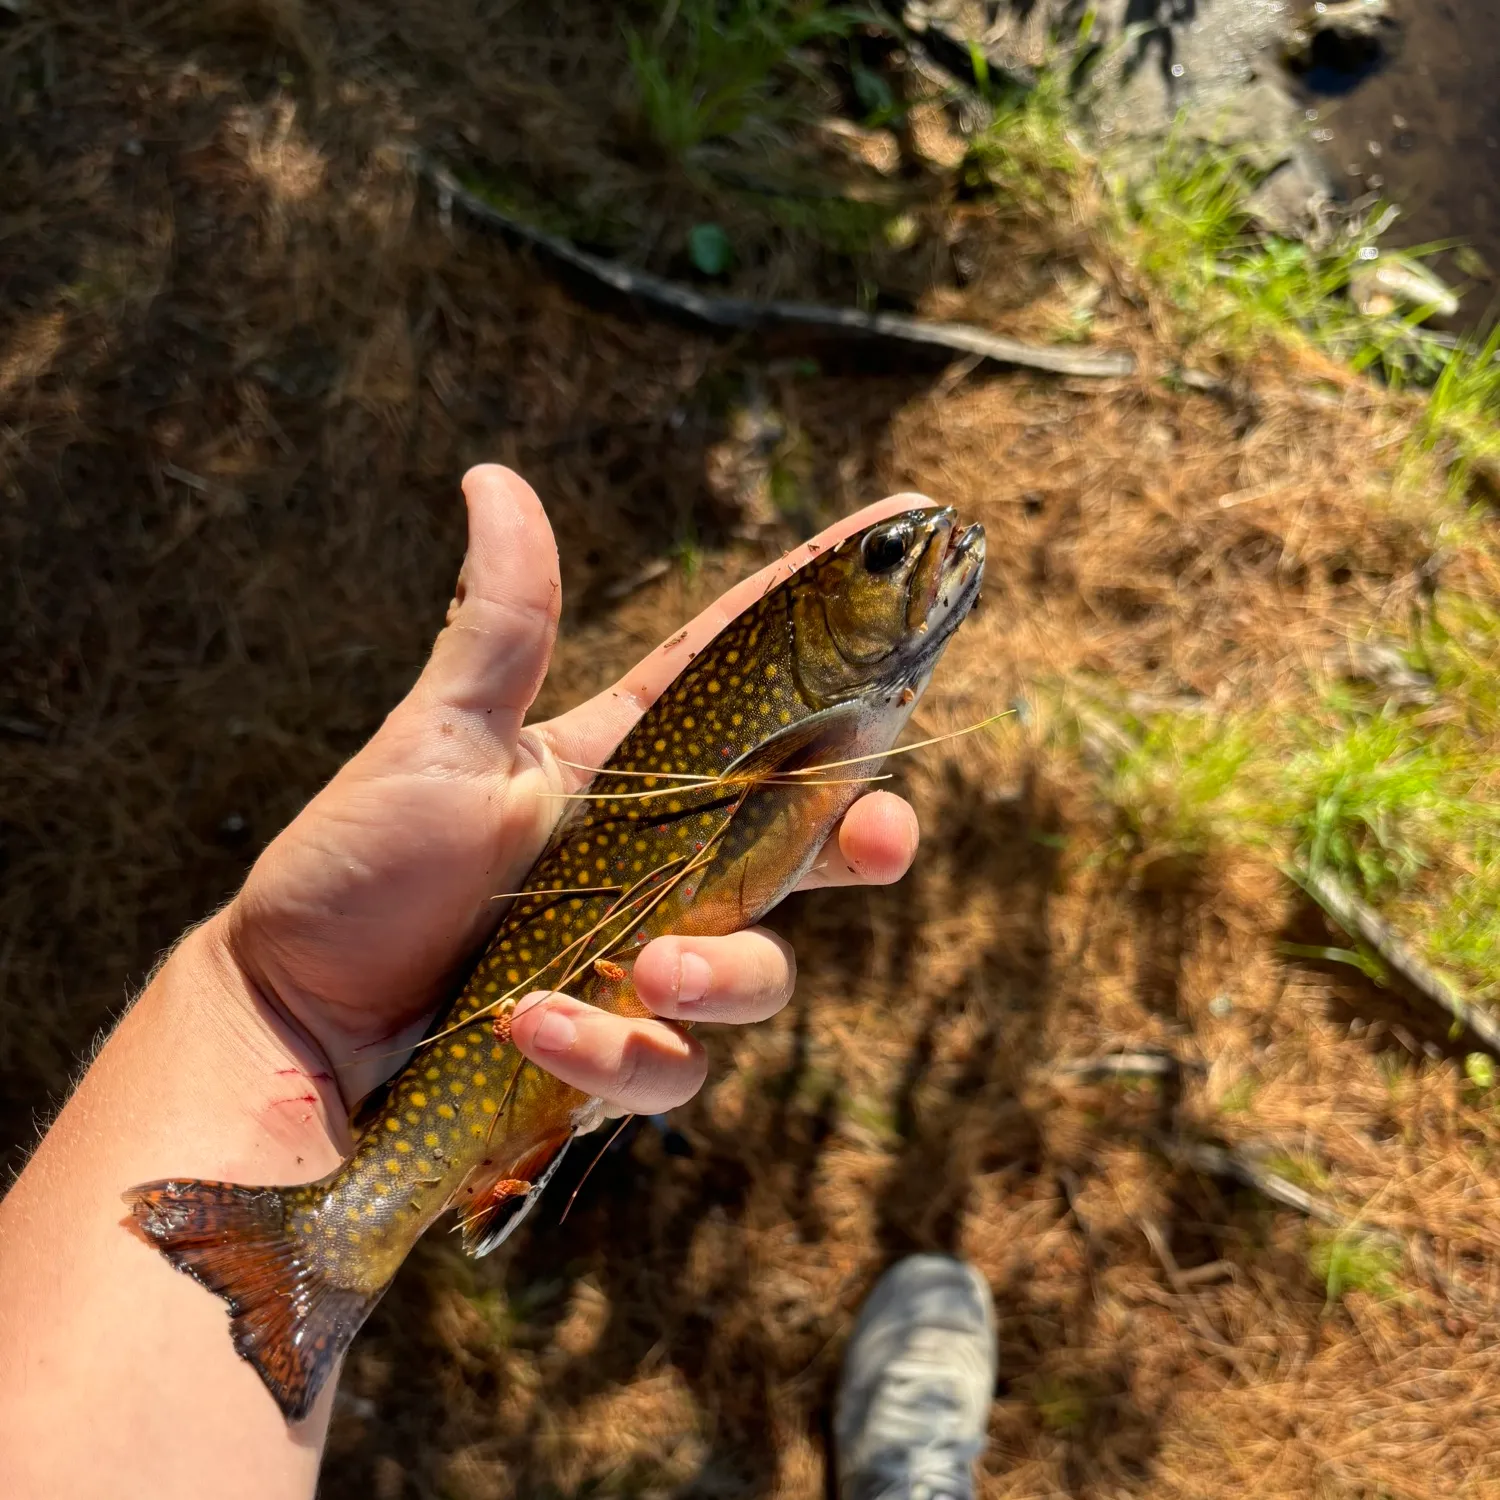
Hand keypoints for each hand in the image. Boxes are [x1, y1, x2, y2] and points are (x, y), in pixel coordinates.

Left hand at [224, 466, 923, 1119]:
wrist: (291, 1020)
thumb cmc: (354, 871)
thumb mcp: (435, 743)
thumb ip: (500, 629)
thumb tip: (493, 477)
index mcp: (628, 771)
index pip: (747, 679)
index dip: (825, 611)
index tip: (907, 526)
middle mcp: (658, 865)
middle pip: (806, 839)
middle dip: (867, 833)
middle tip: (881, 835)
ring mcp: (644, 962)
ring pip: (760, 970)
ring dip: (729, 974)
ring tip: (657, 971)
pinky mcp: (613, 1051)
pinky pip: (667, 1065)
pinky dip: (614, 1050)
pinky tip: (536, 1030)